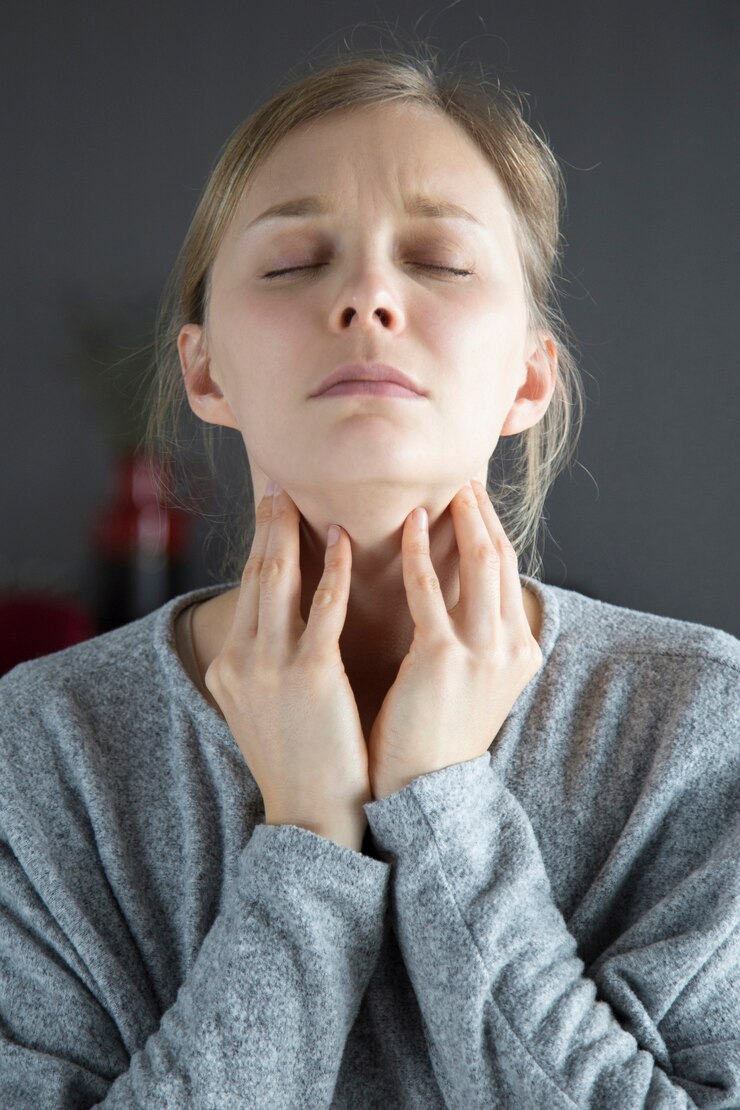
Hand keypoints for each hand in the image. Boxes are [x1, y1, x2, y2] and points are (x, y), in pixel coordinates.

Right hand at [205, 486, 370, 852]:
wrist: (310, 818)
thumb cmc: (301, 762)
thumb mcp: (265, 708)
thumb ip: (268, 663)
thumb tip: (284, 625)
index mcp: (229, 666)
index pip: (246, 592)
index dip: (258, 546)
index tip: (269, 512)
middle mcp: (241, 660)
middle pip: (255, 575)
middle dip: (266, 526)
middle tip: (278, 486)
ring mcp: (271, 667)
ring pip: (279, 581)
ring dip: (291, 532)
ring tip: (304, 497)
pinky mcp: (310, 676)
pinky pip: (322, 609)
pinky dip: (331, 572)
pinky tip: (343, 543)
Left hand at [366, 479, 542, 800]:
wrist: (425, 790)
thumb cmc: (435, 734)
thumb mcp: (473, 683)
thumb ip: (474, 637)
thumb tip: (455, 593)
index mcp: (520, 651)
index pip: (509, 573)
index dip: (493, 529)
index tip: (475, 498)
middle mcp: (511, 647)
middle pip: (501, 560)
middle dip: (483, 515)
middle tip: (463, 479)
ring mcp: (483, 652)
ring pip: (479, 564)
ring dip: (462, 520)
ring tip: (443, 490)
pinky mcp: (444, 659)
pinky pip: (431, 592)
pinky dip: (421, 553)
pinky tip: (409, 525)